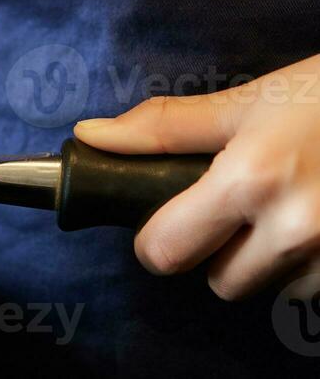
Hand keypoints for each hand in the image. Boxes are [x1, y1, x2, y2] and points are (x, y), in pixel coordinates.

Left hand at [75, 56, 319, 299]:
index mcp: (250, 182)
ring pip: (271, 288)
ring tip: (286, 206)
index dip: (157, 237)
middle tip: (236, 207)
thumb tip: (92, 136)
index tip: (169, 218)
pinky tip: (316, 220)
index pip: (166, 251)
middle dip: (217, 251)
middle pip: (220, 281)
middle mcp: (295, 229)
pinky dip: (309, 264)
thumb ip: (165, 128)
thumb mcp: (246, 103)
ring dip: (268, 260)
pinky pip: (315, 287)